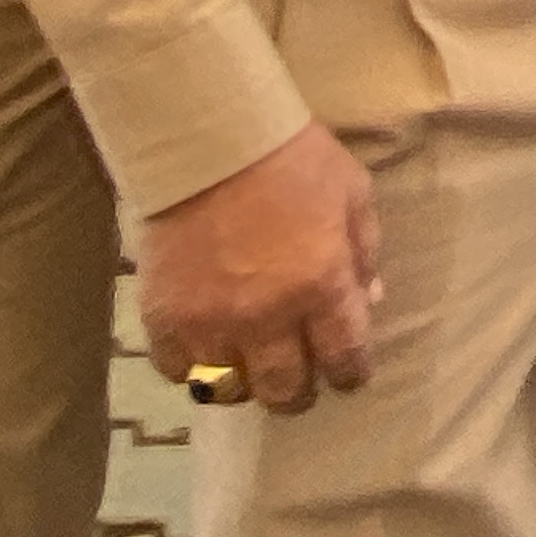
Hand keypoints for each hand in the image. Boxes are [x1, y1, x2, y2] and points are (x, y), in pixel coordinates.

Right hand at [138, 122, 380, 415]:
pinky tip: (204, 350)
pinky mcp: (164, 319)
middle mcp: (267, 317)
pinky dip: (192, 368)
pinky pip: (178, 371)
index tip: (348, 374)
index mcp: (322, 286)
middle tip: (300, 381)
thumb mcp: (352, 194)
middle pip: (285, 392)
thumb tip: (370, 300)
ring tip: (250, 368)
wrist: (211, 143)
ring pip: (230, 390)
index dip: (350, 375)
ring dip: (245, 384)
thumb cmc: (294, 161)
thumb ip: (364, 252)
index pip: (345, 359)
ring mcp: (211, 322)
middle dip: (299, 393)